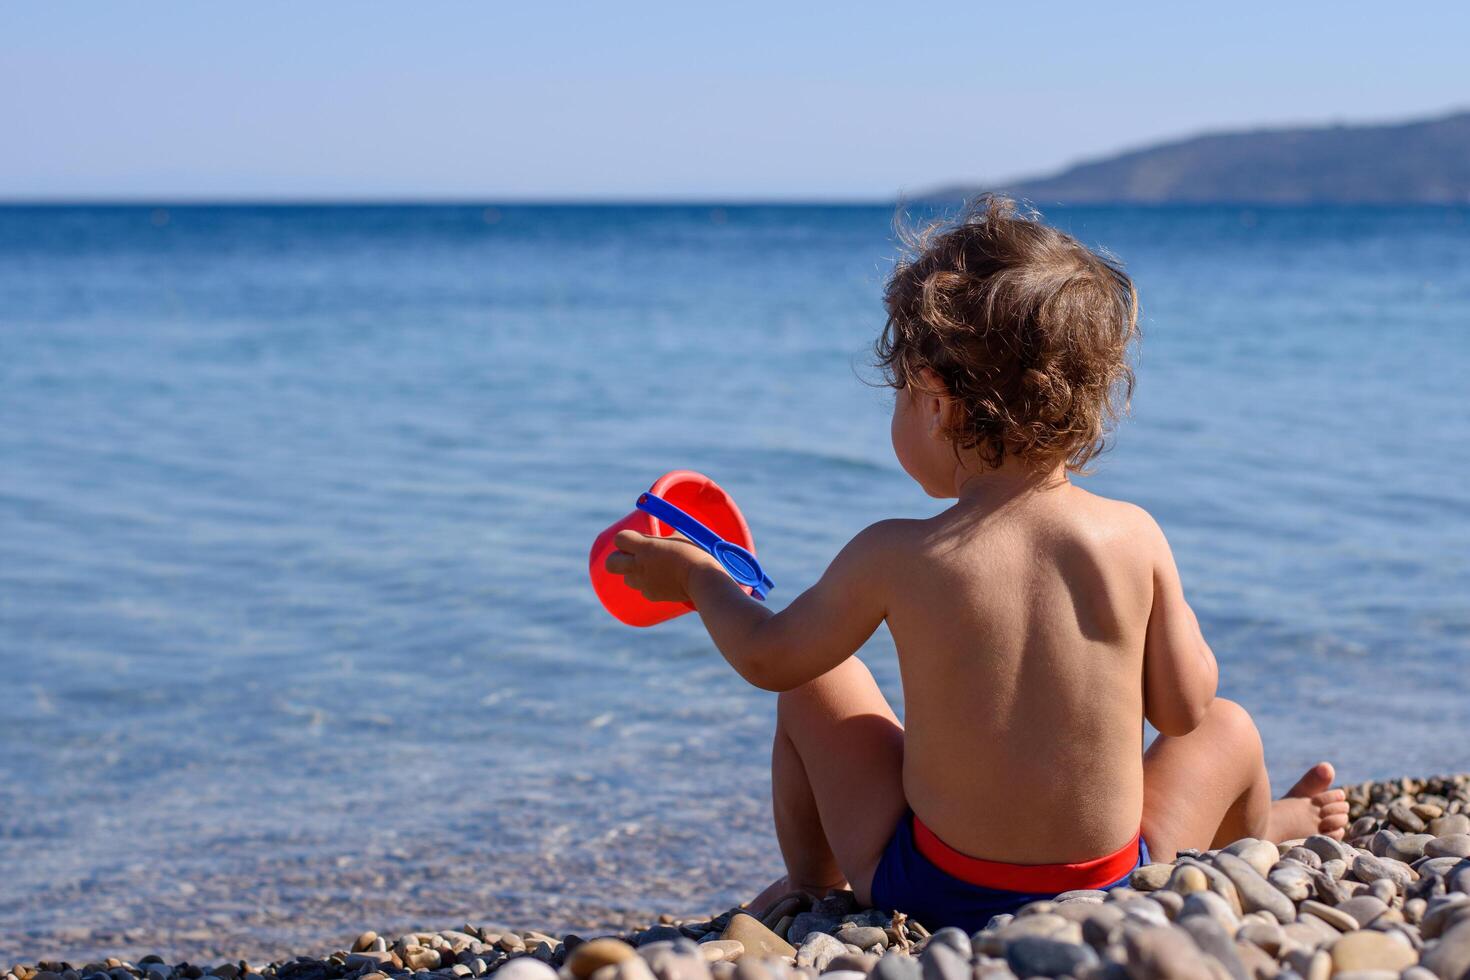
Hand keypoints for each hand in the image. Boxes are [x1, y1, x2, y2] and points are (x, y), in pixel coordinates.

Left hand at [604, 530, 722, 603]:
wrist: (703, 580)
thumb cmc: (695, 553)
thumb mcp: (682, 535)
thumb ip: (670, 532)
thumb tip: (670, 525)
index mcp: (645, 547)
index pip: (619, 539)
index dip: (624, 538)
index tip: (632, 538)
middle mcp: (639, 565)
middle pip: (611, 563)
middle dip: (617, 558)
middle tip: (630, 555)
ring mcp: (644, 582)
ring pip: (626, 579)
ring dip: (632, 573)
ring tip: (646, 569)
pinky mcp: (652, 595)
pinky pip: (642, 590)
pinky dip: (647, 586)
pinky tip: (658, 582)